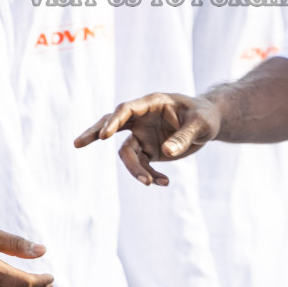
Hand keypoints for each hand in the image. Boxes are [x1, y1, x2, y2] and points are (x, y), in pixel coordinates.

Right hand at [74, 91, 222, 185]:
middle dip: (94, 133)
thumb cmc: (205, 116)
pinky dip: (150, 176)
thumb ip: (184, 136)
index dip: (114, 121)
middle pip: (111, 124)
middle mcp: (142, 118)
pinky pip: (141, 165)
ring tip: (151, 183)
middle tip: (77, 143)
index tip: (104, 136)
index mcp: (152, 103)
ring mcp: (143, 135)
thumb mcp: (201, 124)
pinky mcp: (148, 150)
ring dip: (135, 170)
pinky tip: (165, 182)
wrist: (210, 123)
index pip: (126, 110)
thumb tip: (165, 152)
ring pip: (126, 153)